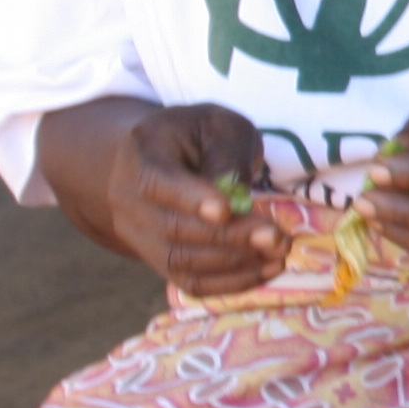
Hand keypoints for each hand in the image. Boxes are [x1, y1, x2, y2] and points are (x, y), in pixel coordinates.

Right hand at [92, 103, 281, 295]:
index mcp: (143, 154)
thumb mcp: (216, 125)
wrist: (153, 161)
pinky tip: (266, 269)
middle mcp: (129, 200)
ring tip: (278, 253)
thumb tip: (238, 197)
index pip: (157, 182)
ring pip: (180, 262)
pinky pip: (189, 282)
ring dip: (234, 263)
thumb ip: (226, 154)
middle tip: (276, 237)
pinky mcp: (159, 261)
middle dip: (230, 237)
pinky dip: (229, 282)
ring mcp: (139, 235)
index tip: (227, 210)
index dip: (191, 200)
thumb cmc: (194, 138)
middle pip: (173, 229)